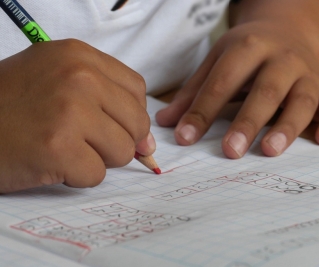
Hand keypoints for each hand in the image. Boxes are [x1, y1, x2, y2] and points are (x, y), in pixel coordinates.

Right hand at [0, 39, 153, 192]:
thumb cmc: (12, 107)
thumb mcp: (58, 83)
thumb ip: (108, 103)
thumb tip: (148, 144)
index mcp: (79, 56)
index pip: (137, 90)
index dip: (129, 115)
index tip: (114, 127)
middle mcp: (78, 77)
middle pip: (136, 123)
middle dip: (116, 141)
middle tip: (82, 140)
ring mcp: (69, 111)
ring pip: (122, 151)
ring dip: (96, 159)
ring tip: (63, 148)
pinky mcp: (58, 148)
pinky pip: (96, 174)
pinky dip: (76, 176)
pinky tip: (50, 162)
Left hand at [156, 20, 318, 157]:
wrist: (288, 30)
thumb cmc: (247, 52)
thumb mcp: (218, 61)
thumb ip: (194, 92)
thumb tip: (165, 124)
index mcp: (248, 48)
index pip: (222, 82)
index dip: (202, 111)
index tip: (185, 139)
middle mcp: (281, 58)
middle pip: (265, 91)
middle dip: (248, 121)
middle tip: (230, 151)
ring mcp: (307, 73)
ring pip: (302, 100)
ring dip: (287, 126)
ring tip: (270, 151)